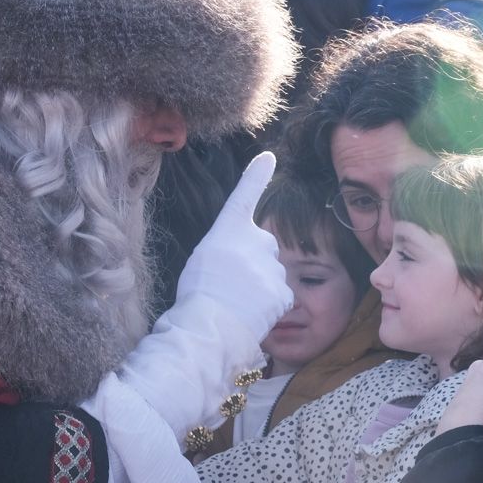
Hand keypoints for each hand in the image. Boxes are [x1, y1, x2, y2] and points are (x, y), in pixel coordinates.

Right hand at [177, 152, 289, 330]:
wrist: (210, 325)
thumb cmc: (197, 295)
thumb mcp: (203, 258)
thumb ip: (227, 249)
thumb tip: (243, 260)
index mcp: (228, 231)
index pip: (244, 196)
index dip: (255, 176)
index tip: (268, 157)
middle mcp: (256, 240)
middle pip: (264, 247)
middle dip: (255, 262)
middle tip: (233, 284)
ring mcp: (273, 265)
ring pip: (272, 274)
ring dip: (260, 287)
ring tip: (238, 304)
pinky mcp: (285, 290)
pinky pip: (279, 298)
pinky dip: (269, 308)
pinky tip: (252, 315)